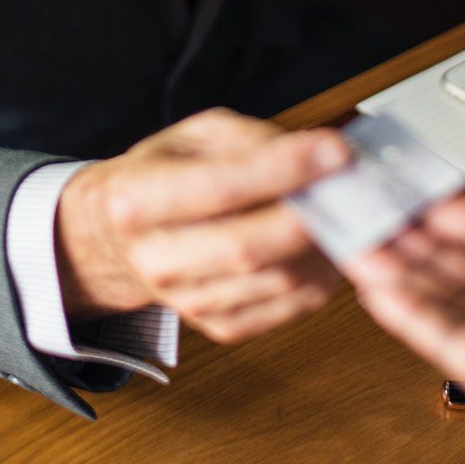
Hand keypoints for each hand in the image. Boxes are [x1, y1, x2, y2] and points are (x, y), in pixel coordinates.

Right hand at [54, 107, 347, 343]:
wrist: (117, 240)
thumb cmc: (162, 175)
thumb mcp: (191, 135)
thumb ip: (250, 139)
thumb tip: (315, 153)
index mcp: (138, 199)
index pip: (220, 187)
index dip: (283, 169)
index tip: (334, 149)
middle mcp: (157, 258)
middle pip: (250, 247)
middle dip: (310, 213)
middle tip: (348, 182)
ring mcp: (188, 302)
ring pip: (280, 279)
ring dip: (323, 242)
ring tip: (336, 206)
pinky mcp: (222, 327)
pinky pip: (291, 306)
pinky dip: (321, 271)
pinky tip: (320, 240)